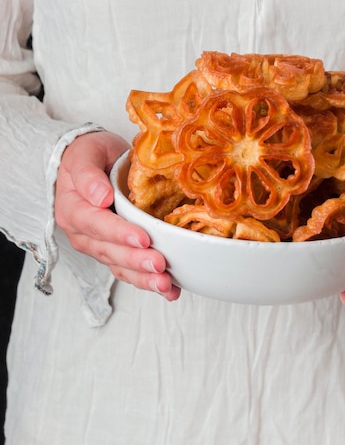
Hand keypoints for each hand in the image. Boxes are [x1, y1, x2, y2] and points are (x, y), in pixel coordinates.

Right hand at [55, 131, 180, 300]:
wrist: (93, 162)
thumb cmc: (91, 154)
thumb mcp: (86, 154)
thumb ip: (88, 174)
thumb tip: (100, 197)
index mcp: (74, 209)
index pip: (95, 224)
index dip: (118, 233)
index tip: (142, 238)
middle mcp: (84, 233)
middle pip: (109, 251)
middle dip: (136, 261)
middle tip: (160, 265)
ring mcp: (99, 245)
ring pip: (120, 266)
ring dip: (143, 278)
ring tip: (166, 285)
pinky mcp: (115, 252)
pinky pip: (129, 271)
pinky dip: (148, 282)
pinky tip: (170, 290)